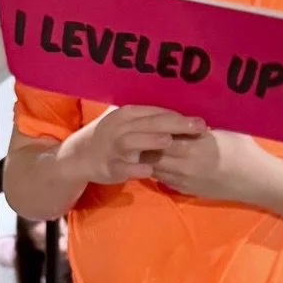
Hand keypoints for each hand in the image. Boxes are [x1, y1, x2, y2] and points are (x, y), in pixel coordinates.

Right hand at [62, 107, 206, 185]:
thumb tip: (182, 120)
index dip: (180, 117)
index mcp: (127, 114)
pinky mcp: (110, 166)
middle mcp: (120, 127)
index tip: (201, 122)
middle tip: (199, 127)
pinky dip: (135, 168)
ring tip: (169, 141)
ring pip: (133, 141)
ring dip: (151, 141)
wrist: (81, 156)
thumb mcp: (127, 123)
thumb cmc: (111, 137)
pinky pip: (123, 167)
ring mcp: (113, 147)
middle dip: (176, 125)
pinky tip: (149, 170)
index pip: (157, 112)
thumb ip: (149, 121)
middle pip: (150, 123)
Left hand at [152, 129, 267, 202]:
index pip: (160, 136)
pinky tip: (160, 160)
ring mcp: (182, 180)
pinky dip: (157, 169)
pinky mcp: (184, 190)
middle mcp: (183, 166)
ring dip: (149, 157)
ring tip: (147, 146)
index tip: (152, 120)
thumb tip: (181, 114)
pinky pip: (161, 179)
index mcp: (193, 147)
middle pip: (150, 154)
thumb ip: (198, 125)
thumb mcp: (223, 129)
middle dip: (145, 144)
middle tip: (143, 133)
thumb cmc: (243, 149)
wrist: (255, 180)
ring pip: (152, 168)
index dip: (153, 128)